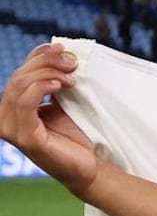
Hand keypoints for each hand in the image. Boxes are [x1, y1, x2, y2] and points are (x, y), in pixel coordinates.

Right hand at [0, 42, 97, 196]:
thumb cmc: (76, 138)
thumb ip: (52, 82)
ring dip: (48, 74)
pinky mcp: (24, 138)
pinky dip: (41, 88)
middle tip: (72, 62)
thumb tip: (57, 53)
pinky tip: (59, 85)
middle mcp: (6, 117)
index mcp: (12, 108)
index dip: (38, 56)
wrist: (89, 168)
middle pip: (19, 77)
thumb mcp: (62, 103)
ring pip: (21, 86)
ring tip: (71, 76)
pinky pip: (25, 104)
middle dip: (46, 63)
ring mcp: (12, 129)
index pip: (20, 73)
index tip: (62, 47)